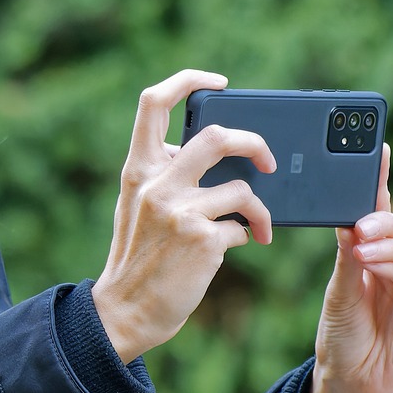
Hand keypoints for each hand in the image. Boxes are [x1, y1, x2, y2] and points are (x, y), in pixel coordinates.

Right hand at [92, 69, 276, 363]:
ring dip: (260, 208)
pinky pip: (243, 226)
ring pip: (242, 187)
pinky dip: (248, 235)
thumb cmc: (139, 259)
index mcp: (138, 170)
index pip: (153, 102)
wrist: (125, 310)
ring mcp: (179, 210)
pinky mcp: (202, 238)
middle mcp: (156, 183)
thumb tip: (213, 153)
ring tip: (260, 224)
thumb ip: (164, 177)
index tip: (219, 84)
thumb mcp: (138, 207)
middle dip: (254, 143)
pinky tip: (238, 247)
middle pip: (217, 135)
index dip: (189, 81)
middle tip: (268, 162)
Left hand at [309, 144, 392, 392]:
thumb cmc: (341, 334)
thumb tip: (346, 217)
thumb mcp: (337, 291)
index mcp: (374, 254)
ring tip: (363, 247)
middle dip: (383, 218)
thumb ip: (346, 257)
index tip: (376, 149)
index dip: (380, 179)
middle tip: (360, 222)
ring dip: (389, 244)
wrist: (348, 381)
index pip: (378, 210)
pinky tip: (377, 265)